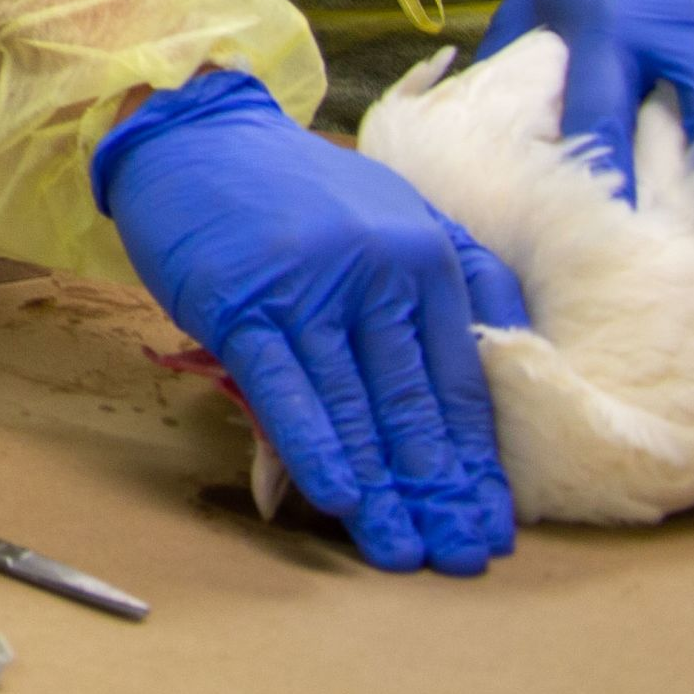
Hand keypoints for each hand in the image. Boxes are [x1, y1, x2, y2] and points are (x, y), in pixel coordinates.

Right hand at [94, 68, 525, 576]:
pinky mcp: (242, 301)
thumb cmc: (298, 191)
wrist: (196, 135)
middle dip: (438, 490)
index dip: (478, 460)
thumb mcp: (397, 216)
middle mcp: (378, 271)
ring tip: (401, 552)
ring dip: (381, 489)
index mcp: (426, 255)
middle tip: (458, 557)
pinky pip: (286, 386)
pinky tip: (337, 496)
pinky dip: (313, 446)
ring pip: (355, 405)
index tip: (492, 524)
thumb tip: (497, 372)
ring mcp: (308, 286)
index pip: (463, 380)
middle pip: (415, 403)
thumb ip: (457, 285)